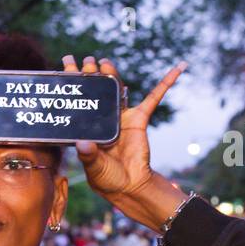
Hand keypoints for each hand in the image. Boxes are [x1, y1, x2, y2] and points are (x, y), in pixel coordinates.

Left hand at [64, 55, 186, 198]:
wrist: (128, 185)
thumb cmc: (106, 177)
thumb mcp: (94, 167)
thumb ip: (89, 156)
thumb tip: (84, 144)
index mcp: (88, 127)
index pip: (79, 101)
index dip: (74, 83)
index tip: (67, 64)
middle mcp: (102, 118)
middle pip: (96, 91)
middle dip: (89, 74)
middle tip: (84, 60)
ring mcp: (121, 117)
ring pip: (116, 90)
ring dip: (111, 73)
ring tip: (103, 60)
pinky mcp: (139, 119)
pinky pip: (154, 98)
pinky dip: (166, 83)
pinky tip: (177, 68)